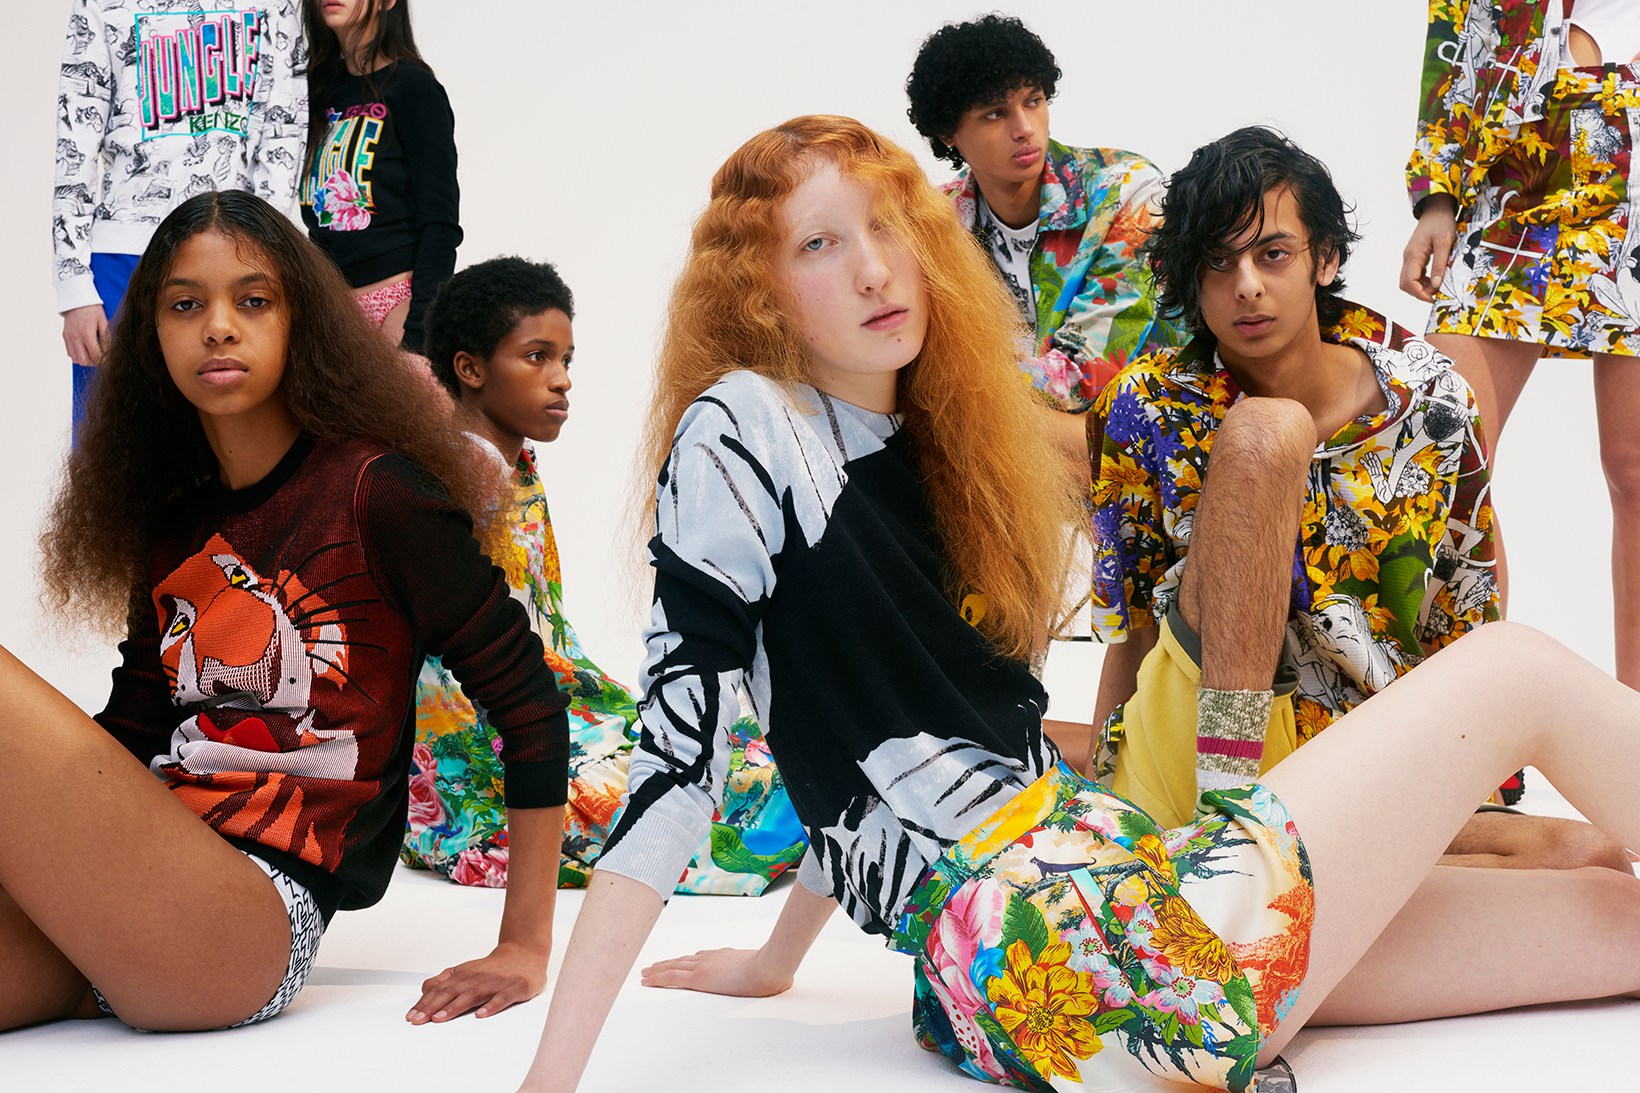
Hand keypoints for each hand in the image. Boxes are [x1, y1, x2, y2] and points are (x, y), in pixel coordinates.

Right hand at [62, 304, 108, 364]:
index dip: (104, 361)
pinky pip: (70, 352)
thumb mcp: (103, 321)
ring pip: (75, 358)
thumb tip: (110, 351)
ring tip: (93, 355)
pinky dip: (77, 355)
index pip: (95, 355)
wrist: (76, 299)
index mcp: (87, 334)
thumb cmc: (92, 309)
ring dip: (85, 360)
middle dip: (94, 363)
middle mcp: (75, 337)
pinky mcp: (64, 336)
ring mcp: (68, 337)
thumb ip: (106, 337)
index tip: (109, 362)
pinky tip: (85, 350)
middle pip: (84, 360)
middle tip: (101, 359)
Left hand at [406, 939, 548, 1023]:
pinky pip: (502, 998)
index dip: (424, 1003)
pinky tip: (481, 1015)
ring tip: (440, 1018)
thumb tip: (425, 989)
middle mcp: (477, 978)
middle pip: (451, 992)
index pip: (440, 990)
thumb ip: (445, 980)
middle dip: (432, 1007)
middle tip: (418, 1021)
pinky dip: (491, 1006)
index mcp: (463, 975)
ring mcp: (496, 983)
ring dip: (455, 1007)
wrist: (525, 953)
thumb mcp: (466, 970)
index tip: (411, 1017)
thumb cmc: (493, 967)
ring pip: (472, 995)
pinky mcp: (514, 988)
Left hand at [640, 946, 793, 997]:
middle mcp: (711, 958)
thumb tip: (780, 979)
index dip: (688, 961)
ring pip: (672, 967)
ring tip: (646, 973)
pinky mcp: (698, 978)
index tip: (680, 963)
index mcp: (726, 956)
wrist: (769, 966)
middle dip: (667, 963)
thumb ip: (766, 972)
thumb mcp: (768, 969)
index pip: (702, 958)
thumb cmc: (773, 970)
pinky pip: (670, 977)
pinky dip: (657, 978)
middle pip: (683, 960)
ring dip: (657, 970)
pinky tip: (647, 980)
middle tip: (653, 966)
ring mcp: (703, 966)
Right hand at [1400, 196, 1458, 303]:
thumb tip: (1437, 285)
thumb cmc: (1441, 222)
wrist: (1436, 209)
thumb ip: (1440, 264)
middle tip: (1436, 294)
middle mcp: (1408, 258)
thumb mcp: (1445, 243)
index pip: (1409, 282)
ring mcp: (1409, 257)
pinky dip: (1423, 281)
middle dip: (1419, 293)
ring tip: (1438, 286)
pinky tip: (1435, 278)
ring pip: (1408, 280)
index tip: (1434, 298)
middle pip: (1405, 284)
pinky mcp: (1414, 256)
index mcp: (1414, 255)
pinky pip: (1413, 274)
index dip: (1420, 294)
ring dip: (1421, 287)